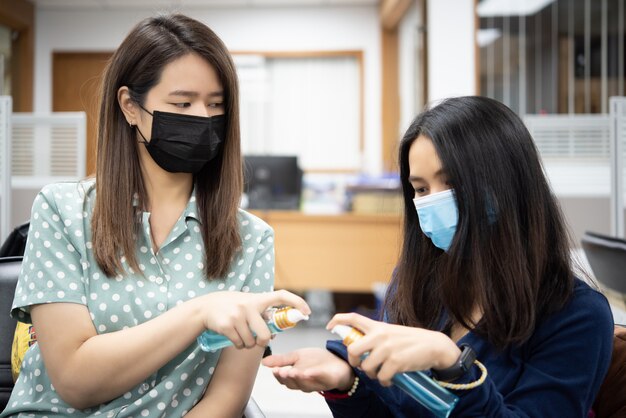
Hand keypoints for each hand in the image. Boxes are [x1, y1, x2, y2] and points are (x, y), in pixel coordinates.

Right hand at [199, 290, 310, 349]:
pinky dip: (238, 345)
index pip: (281, 296)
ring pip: (251, 342)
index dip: (297, 302)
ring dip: (248, 345)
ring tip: (242, 336)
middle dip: (263, 342)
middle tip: (258, 341)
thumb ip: (262, 312)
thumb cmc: (232, 306)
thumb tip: (277, 330)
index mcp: (258, 298)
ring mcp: (238, 315)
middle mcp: (249, 305)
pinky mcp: (227, 325)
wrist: (206, 307)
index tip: (307, 312)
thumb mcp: (248, 304)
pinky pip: (239, 344)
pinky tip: (233, 337)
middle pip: (265, 335)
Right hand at [262, 348, 354, 392]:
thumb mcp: (297, 356)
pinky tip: (309, 371)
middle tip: (282, 371)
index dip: (279, 376)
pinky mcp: (329, 380)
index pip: (284, 380)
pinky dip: (315, 375)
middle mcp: (306, 383)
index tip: (274, 369)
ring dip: (299, 378)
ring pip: (306, 384)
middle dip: (288, 378)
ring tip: (293, 371)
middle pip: (294, 384)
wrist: (338, 361)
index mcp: (296, 378)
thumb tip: (263, 362)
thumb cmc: (316, 360)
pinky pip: (322, 379)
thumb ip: (281, 360)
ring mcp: (318, 383)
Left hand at [327, 313, 459, 385]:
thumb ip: (376, 337)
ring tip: (382, 373)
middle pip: (353, 349)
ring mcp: (387, 349)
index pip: (353, 318)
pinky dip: (384, 382)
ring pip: (366, 367)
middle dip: (354, 361)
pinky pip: (381, 378)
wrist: (434, 346)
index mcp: (378, 326)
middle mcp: (380, 335)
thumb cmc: (412, 340)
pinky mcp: (395, 362)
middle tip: (361, 364)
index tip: (329, 326)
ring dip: (372, 374)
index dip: (338, 320)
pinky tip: (390, 379)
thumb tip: (359, 348)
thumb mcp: (391, 332)